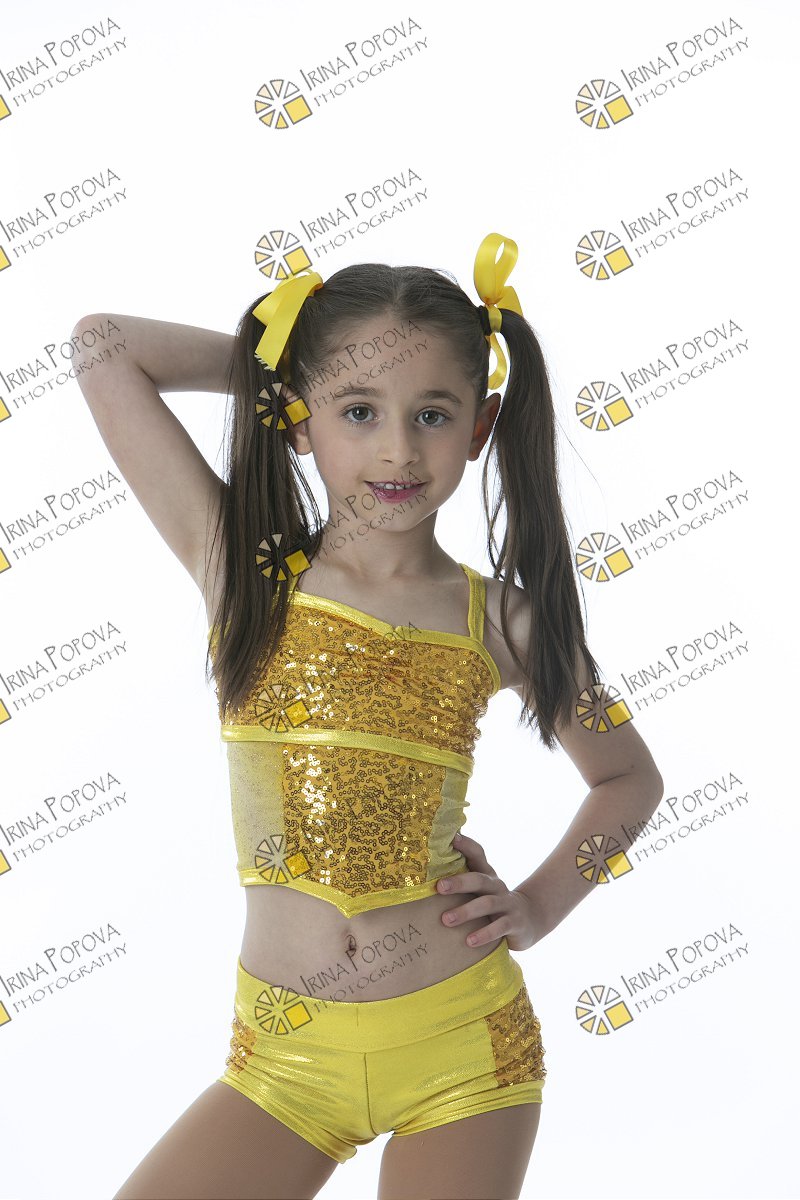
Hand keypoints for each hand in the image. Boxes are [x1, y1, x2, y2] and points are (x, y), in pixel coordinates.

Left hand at [437, 831, 537, 952]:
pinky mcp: (514, 923)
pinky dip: (484, 934)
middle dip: (458, 882)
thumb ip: (461, 881)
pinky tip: (469, 941)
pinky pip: (499, 928)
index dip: (466, 845)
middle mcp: (496, 886)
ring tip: (446, 920)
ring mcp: (507, 904)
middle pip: (478, 880)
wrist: (528, 919)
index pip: (477, 854)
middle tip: (438, 887)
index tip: (451, 838)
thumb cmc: (493, 902)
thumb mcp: (481, 890)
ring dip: (466, 912)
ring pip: (487, 904)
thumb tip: (427, 876)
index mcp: (486, 875)